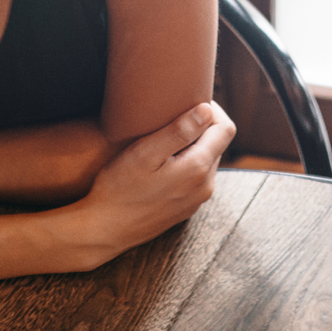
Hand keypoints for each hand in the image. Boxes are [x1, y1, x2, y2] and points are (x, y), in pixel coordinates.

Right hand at [75, 102, 234, 259]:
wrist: (106, 230)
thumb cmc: (120, 188)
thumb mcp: (145, 153)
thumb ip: (178, 131)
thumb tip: (207, 110)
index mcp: (198, 169)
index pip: (225, 129)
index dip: (212, 110)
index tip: (190, 100)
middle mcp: (204, 187)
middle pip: (217, 145)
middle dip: (202, 127)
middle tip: (173, 115)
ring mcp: (196, 201)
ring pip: (206, 162)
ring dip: (193, 146)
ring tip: (166, 138)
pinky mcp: (185, 209)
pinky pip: (195, 179)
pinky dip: (186, 164)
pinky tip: (163, 163)